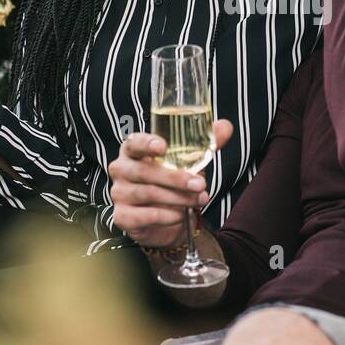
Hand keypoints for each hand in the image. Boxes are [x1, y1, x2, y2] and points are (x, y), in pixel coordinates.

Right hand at [109, 120, 233, 248]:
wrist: (169, 219)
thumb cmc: (175, 182)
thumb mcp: (192, 161)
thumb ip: (207, 144)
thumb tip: (225, 126)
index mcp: (133, 149)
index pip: (134, 142)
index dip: (146, 143)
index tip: (163, 146)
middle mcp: (121, 169)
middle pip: (144, 171)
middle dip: (175, 178)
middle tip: (200, 184)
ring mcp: (119, 193)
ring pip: (148, 193)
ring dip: (177, 198)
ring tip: (199, 200)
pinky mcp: (122, 217)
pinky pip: (145, 216)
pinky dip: (167, 216)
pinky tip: (181, 215)